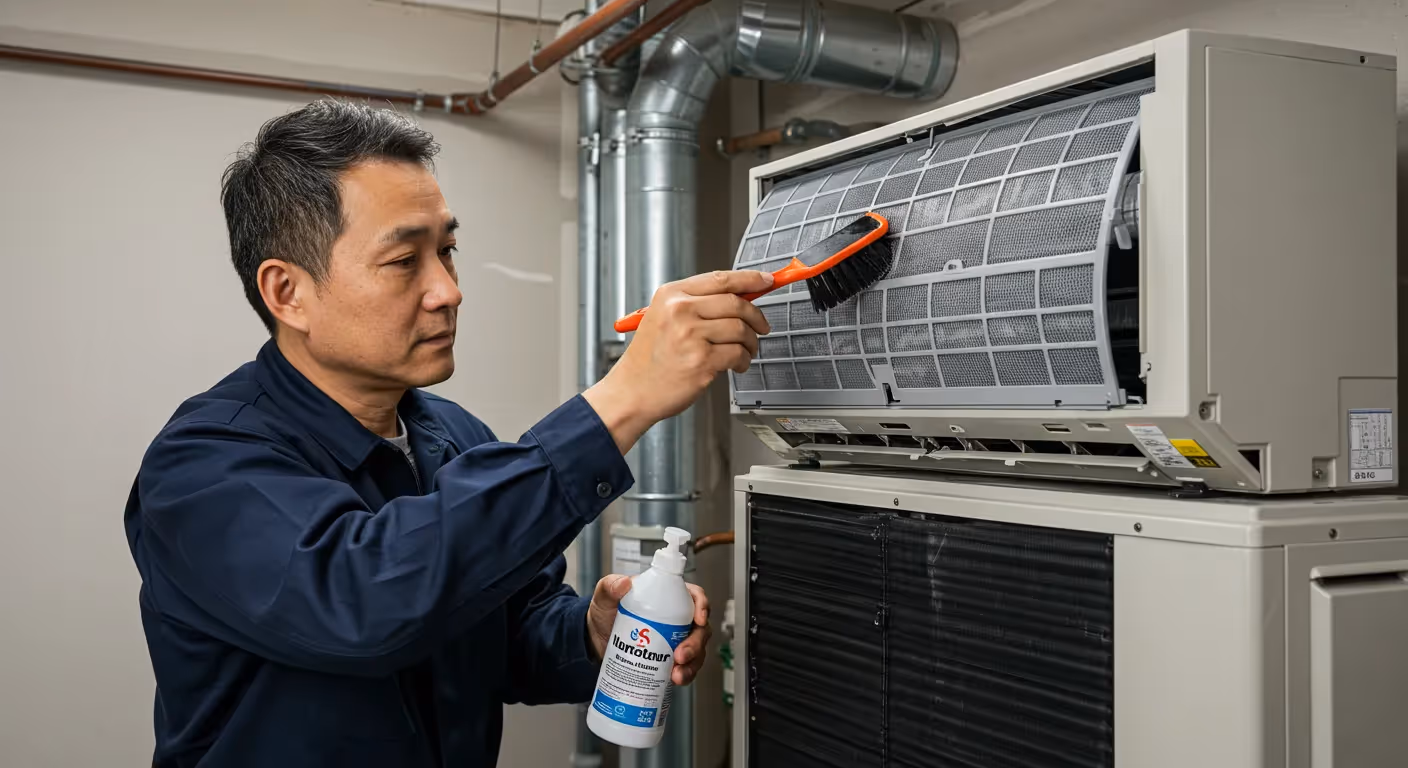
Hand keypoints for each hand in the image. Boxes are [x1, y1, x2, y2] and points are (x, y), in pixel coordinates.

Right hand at [583, 270, 773, 453]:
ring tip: (744, 351)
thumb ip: (698, 304)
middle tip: (761, 326)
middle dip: (756, 316)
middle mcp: (680, 311)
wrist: (632, 391)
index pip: (720, 279)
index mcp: (671, 295)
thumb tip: (740, 296)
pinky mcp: (701, 361)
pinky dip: (743, 361)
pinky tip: (735, 365)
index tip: (766, 281)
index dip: (750, 278)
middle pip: (736, 303)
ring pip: (741, 329)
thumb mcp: (663, 318)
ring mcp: (691, 335)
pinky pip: (738, 354)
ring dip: (750, 343)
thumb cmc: (649, 359)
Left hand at [587, 575, 712, 685]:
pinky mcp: (671, 659)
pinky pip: (686, 667)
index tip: (698, 619)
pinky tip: (675, 679)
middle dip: (695, 644)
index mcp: (667, 597)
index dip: (702, 606)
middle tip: (680, 656)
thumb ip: (609, 586)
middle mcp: (677, 618)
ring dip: (692, 664)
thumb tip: (624, 583)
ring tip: (676, 674)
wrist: (596, 642)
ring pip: (697, 650)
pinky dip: (685, 675)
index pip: (694, 596)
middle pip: (699, 628)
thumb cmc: (605, 614)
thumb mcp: (604, 597)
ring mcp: (676, 640)